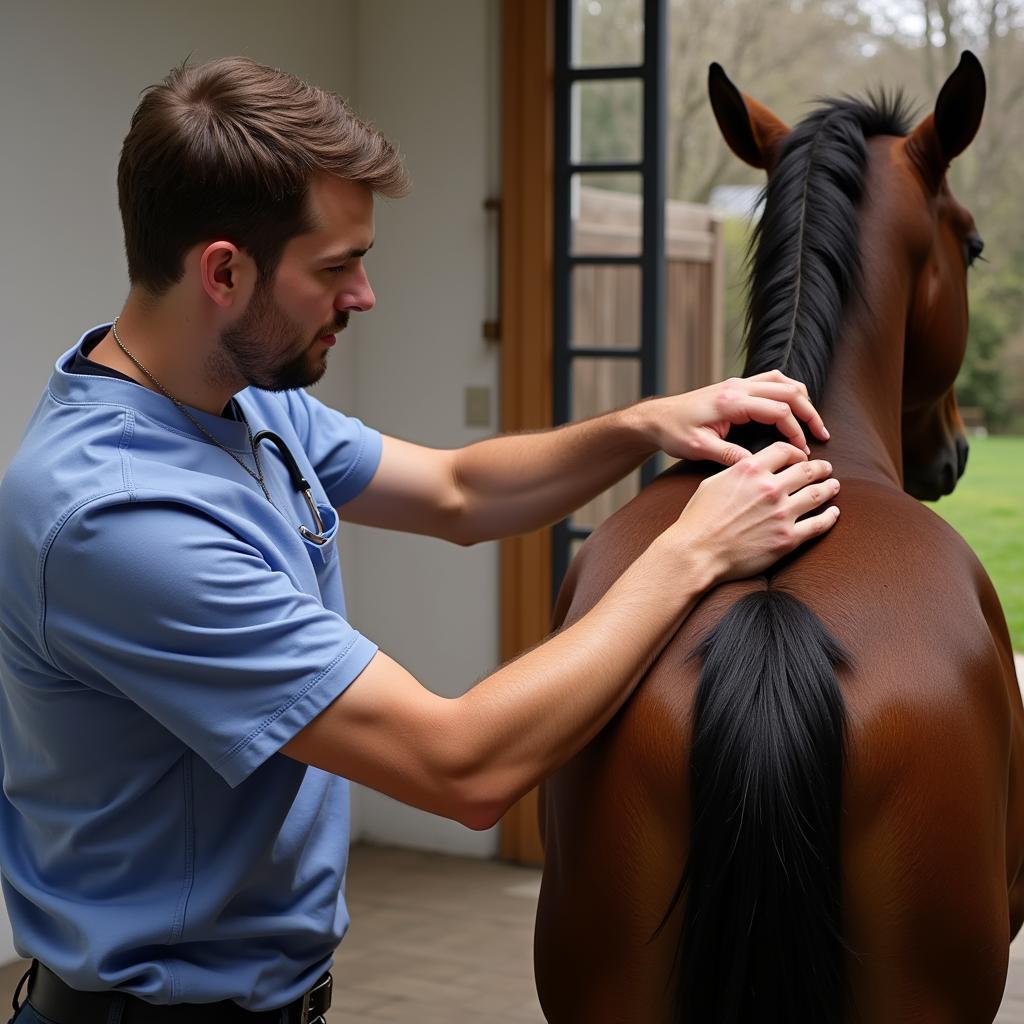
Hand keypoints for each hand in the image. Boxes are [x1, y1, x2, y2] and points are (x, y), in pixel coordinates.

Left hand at [637, 370, 829, 465]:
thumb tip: (758, 466)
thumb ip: (729, 455)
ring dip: (801, 399)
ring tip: (813, 422)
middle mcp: (737, 387)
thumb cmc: (674, 432)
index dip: (795, 431)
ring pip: (782, 381)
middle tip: (822, 435)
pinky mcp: (735, 386)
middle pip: (788, 391)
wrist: (655, 418)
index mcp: (731, 402)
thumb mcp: (700, 449)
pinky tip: (793, 409)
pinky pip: (770, 381)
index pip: (778, 410)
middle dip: (809, 412)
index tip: (803, 452)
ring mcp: (737, 383)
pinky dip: (787, 392)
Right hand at [670, 441, 839, 581]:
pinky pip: (818, 525)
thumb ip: (738, 472)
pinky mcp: (787, 539)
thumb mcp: (714, 483)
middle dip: (820, 468)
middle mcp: (770, 488)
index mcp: (751, 471)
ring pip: (817, 494)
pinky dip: (830, 517)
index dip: (797, 452)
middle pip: (806, 470)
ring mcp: (782, 514)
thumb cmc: (698, 520)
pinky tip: (834, 513)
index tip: (801, 457)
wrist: (697, 552)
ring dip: (828, 488)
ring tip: (833, 486)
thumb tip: (752, 469)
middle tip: (826, 468)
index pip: (784, 451)